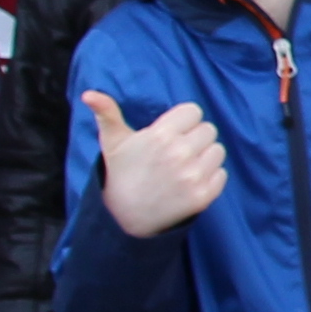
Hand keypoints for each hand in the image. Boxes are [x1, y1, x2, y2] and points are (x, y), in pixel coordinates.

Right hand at [82, 91, 228, 238]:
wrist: (124, 217)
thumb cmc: (121, 174)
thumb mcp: (112, 142)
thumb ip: (106, 113)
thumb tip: (88, 94)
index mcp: (161, 135)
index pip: (193, 111)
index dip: (183, 121)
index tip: (172, 132)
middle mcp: (180, 153)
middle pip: (208, 129)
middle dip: (195, 137)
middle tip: (178, 151)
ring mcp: (193, 176)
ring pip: (217, 150)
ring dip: (205, 156)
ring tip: (185, 166)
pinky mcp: (203, 196)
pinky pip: (222, 174)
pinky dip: (211, 177)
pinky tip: (191, 181)